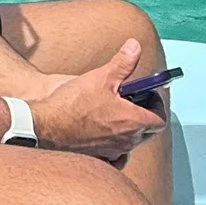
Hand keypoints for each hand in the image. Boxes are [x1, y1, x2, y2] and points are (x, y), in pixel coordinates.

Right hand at [29, 37, 163, 160]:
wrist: (46, 127)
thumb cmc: (73, 104)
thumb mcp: (101, 77)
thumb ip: (123, 63)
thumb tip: (135, 46)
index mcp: (133, 122)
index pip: (159, 119)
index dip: (156, 106)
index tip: (147, 95)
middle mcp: (127, 141)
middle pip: (147, 132)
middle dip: (143, 116)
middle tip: (131, 102)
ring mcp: (113, 152)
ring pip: (130, 143)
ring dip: (128, 130)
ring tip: (115, 115)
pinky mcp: (99, 158)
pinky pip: (116, 156)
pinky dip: (115, 146)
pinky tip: (105, 134)